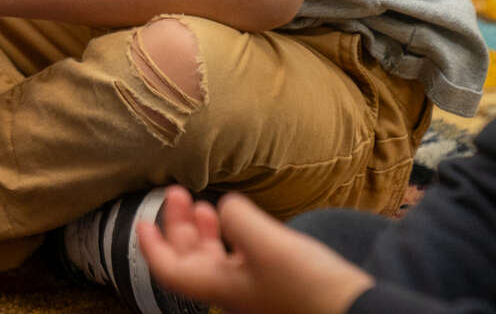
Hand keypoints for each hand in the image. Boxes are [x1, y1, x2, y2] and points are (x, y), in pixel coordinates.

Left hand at [138, 187, 374, 313]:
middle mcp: (231, 290)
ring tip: (203, 202)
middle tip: (176, 193)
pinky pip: (239, 258)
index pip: (169, 270)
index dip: (152, 246)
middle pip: (190, 260)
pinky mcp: (275, 283)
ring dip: (204, 229)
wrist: (354, 312)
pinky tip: (240, 219)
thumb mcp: (267, 243)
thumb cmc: (308, 285)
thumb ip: (237, 218)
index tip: (141, 221)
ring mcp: (253, 288)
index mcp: (219, 287)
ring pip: (214, 258)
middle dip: (179, 226)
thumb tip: (226, 206)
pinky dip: (231, 235)